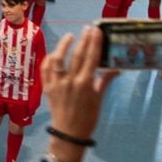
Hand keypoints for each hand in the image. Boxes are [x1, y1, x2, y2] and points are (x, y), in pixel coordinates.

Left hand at [42, 27, 116, 144]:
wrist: (69, 133)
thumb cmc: (88, 117)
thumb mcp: (99, 99)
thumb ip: (104, 81)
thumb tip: (116, 68)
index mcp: (86, 83)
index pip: (91, 58)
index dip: (94, 43)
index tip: (97, 31)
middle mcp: (70, 81)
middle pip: (77, 55)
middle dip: (83, 40)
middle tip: (88, 28)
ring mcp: (56, 83)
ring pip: (58, 59)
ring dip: (64, 46)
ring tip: (70, 36)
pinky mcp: (46, 87)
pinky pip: (45, 69)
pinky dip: (49, 59)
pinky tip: (54, 53)